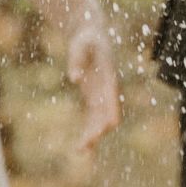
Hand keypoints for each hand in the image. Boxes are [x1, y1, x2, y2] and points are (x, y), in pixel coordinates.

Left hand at [67, 22, 120, 152]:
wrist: (91, 34)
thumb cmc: (86, 38)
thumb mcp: (80, 44)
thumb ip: (76, 59)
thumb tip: (74, 78)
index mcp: (108, 77)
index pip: (111, 99)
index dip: (108, 114)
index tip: (105, 129)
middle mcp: (107, 90)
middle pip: (105, 115)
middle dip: (96, 130)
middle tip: (83, 147)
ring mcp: (101, 94)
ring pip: (99, 119)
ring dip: (92, 135)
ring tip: (80, 151)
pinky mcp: (92, 96)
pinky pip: (92, 117)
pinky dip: (89, 129)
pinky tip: (82, 144)